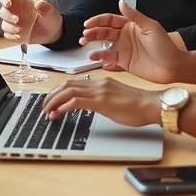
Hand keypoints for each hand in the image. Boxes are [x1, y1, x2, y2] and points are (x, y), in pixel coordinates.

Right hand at [0, 0, 62, 43]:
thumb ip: (45, 7)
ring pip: (4, 23)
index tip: (8, 3)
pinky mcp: (15, 33)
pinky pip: (7, 34)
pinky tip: (18, 36)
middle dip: (7, 16)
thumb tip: (39, 3)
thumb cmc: (50, 18)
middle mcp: (15, 11)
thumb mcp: (50, 12)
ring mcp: (14, 23)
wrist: (53, 33)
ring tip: (19, 30)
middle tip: (17, 20)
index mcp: (21, 1)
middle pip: (3, 11)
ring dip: (9, 27)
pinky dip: (10, 36)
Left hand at [42, 76, 160, 127]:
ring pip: (68, 91)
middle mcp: (97, 83)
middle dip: (52, 95)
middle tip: (44, 105)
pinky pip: (75, 101)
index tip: (52, 100)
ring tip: (47, 111)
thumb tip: (91, 104)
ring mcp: (98, 91)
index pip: (73, 82)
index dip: (59, 90)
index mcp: (100, 82)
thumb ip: (102, 98)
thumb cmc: (138, 106)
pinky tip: (57, 113)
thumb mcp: (115, 98)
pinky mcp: (100, 101)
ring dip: (54, 101)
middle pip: (67, 84)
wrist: (151, 105)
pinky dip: (63, 107)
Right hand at [80, 0, 183, 84]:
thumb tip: (120, 1)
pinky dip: (99, 56)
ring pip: (103, 43)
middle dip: (92, 31)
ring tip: (83, 42)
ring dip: (92, 41)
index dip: (98, 20)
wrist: (173, 67)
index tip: (88, 24)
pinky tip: (92, 56)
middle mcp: (124, 35)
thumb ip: (134, 15)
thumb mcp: (150, 27)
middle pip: (104, 31)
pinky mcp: (123, 62)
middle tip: (84, 35)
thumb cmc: (164, 45)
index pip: (110, 20)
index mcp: (130, 25)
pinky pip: (108, 58)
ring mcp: (123, 48)